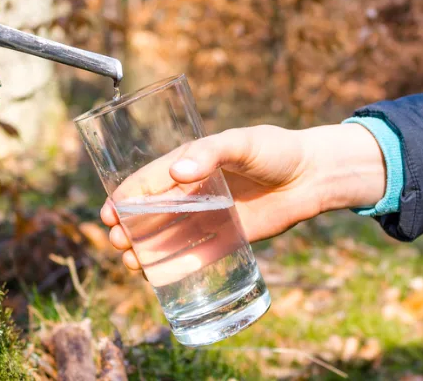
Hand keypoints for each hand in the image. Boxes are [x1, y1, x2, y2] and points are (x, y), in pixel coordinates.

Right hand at [100, 124, 386, 271]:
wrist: (313, 176)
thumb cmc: (275, 150)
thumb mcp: (241, 143)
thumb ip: (210, 153)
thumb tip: (176, 172)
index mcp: (190, 163)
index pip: (148, 182)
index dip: (125, 198)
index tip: (108, 215)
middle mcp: (194, 191)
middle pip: (152, 213)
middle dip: (130, 228)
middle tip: (118, 243)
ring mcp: (209, 216)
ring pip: (168, 236)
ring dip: (146, 250)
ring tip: (132, 264)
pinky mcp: (228, 237)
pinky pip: (196, 254)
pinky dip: (175, 266)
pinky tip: (158, 278)